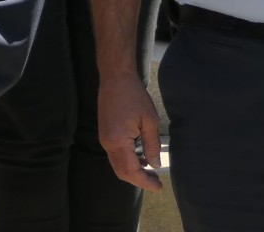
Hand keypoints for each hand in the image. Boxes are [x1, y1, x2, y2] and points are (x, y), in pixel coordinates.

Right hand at [97, 69, 162, 191]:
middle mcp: (107, 143)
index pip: (131, 170)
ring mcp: (103, 138)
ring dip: (133, 171)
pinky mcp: (104, 133)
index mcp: (118, 141)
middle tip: (156, 183)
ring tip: (151, 173)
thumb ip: (152, 146)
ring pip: (117, 164)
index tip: (159, 187)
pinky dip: (127, 161)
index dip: (145, 182)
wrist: (115, 77)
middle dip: (138, 180)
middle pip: (121, 171)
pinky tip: (140, 158)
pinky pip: (115, 155)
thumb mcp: (149, 121)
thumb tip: (154, 165)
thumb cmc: (134, 96)